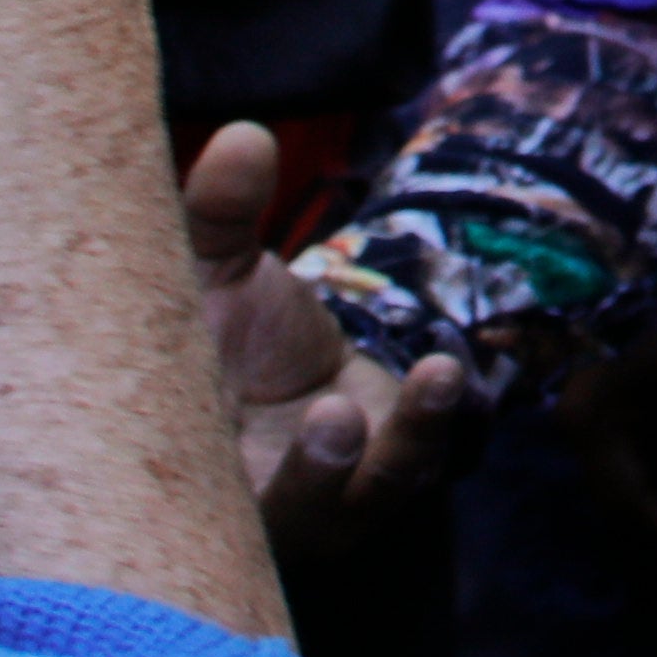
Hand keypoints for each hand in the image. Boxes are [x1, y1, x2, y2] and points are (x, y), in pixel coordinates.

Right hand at [185, 123, 467, 551]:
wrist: (259, 352)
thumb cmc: (210, 326)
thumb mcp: (203, 270)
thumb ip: (218, 214)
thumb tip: (247, 137)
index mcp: (204, 477)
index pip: (221, 512)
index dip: (260, 484)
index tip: (311, 425)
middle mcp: (274, 503)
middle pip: (308, 519)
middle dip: (327, 480)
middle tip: (340, 419)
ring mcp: (345, 492)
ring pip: (385, 491)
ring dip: (416, 439)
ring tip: (440, 376)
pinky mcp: (400, 463)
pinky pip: (436, 461)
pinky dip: (450, 424)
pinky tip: (452, 374)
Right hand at [561, 307, 656, 556]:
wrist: (609, 258)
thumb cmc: (653, 315)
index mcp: (593, 428)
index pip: (629, 501)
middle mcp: (575, 429)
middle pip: (613, 494)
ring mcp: (575, 411)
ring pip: (612, 472)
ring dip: (651, 493)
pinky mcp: (586, 396)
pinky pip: (611, 448)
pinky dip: (643, 466)